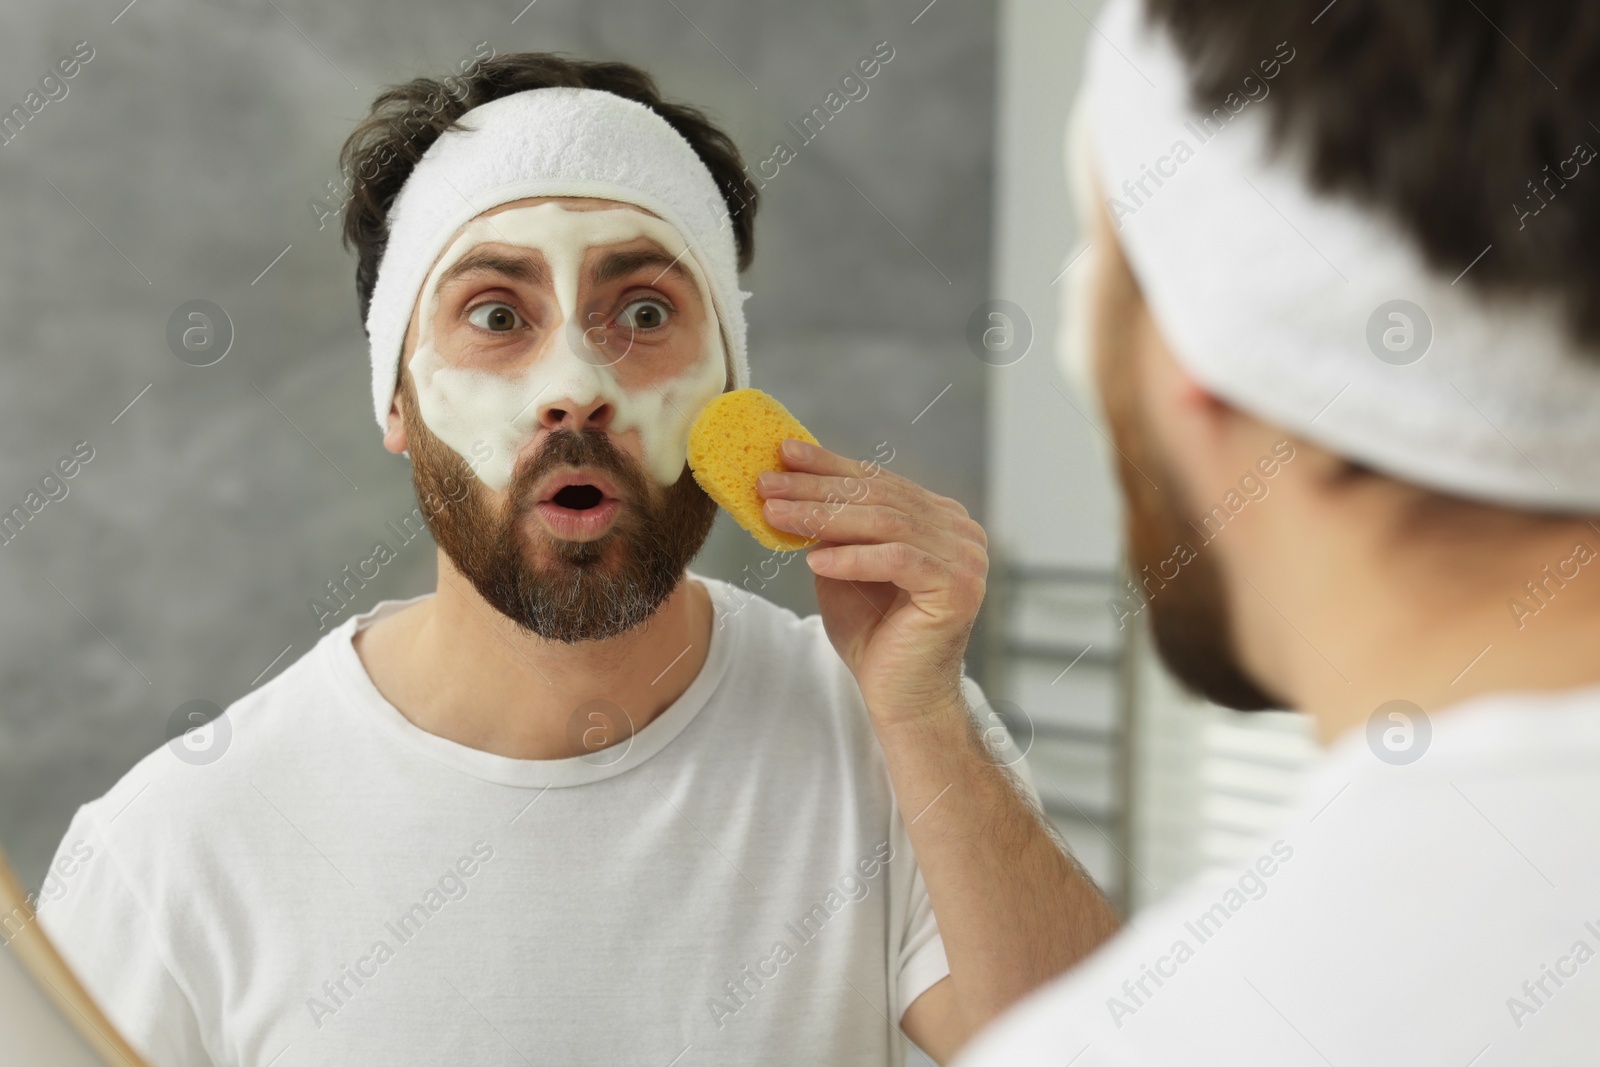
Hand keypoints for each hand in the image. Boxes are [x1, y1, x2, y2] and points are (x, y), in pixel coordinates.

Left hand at [757, 438, 987, 726]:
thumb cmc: (874, 635)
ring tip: (776, 515)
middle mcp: (960, 531)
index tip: (783, 452)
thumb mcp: (843, 568)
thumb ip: (832, 530)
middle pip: (878, 498)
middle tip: (767, 482)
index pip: (877, 482)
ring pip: (885, 523)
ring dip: (823, 517)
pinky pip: (898, 560)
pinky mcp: (959, 587)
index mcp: (939, 518)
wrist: (901, 698)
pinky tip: (813, 560)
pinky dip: (852, 558)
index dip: (828, 465)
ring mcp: (966, 558)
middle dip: (816, 487)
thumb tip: (789, 484)